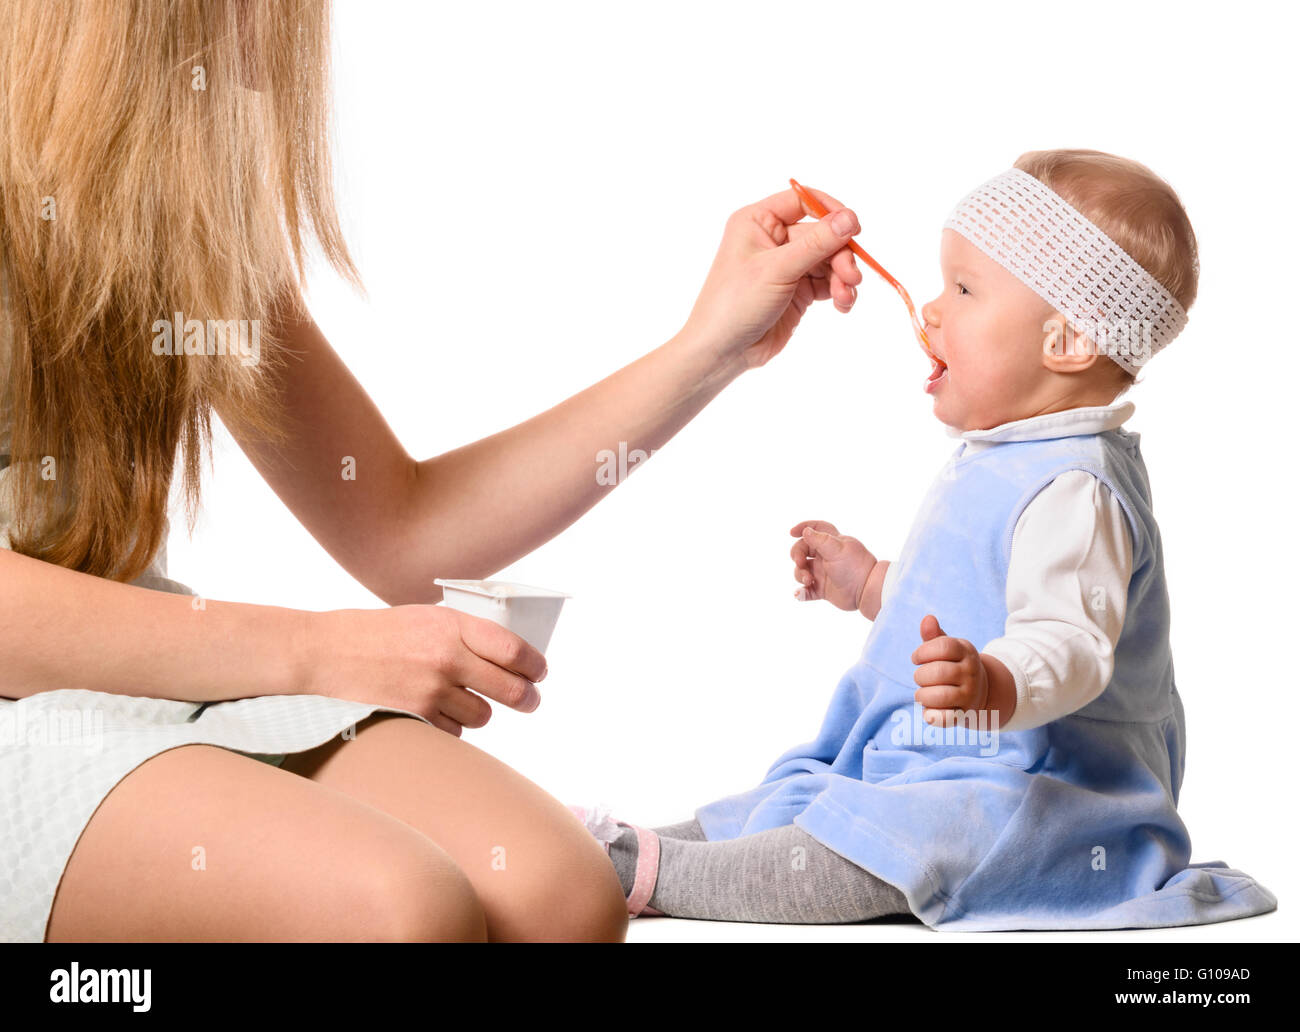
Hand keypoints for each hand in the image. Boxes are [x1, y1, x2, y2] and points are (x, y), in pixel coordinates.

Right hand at [303, 605, 547, 736]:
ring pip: (484, 715)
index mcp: (453, 625)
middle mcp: (448, 656)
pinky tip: (438, 711)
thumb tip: (505, 655)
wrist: (327, 651)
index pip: (513, 649)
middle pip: (510, 688)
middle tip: (530, 700)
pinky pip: (455, 730)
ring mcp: (432, 688)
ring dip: (482, 711)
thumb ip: (463, 634)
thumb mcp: (425, 617)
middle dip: (527, 698)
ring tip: (466, 700)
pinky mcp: (417, 714)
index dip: (534, 665)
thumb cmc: (377, 632)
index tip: (540, 673)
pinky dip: (453, 725)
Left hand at [682, 185, 863, 370]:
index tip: (854, 228)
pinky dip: (839, 291)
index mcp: (758, 221)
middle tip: (852, 276)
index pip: (803, 201)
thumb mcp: (777, 269)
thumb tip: (850, 218)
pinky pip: (827, 282)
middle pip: (822, 234)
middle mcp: (772, 239)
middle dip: (840, 255)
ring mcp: (786, 266)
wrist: (722, 351)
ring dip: (842, 276)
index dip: (830, 211)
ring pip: (829, 260)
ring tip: (845, 296)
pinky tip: (843, 304)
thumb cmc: (736, 303)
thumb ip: (816, 243)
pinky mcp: (796, 291)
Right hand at [790, 520, 876, 611]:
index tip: (792, 533)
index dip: (804, 527)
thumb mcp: (837, 549)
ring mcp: (823, 573)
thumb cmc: (855, 566)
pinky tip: (800, 594)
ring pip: (802, 571)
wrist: (866, 590)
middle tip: (800, 563)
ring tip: (809, 581)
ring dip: (800, 575)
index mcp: (832, 543)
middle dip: (797, 556)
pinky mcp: (822, 589)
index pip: (817, 528)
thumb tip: (806, 531)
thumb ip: (820, 539)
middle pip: (802, 550)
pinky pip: (806, 591)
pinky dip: (801, 593)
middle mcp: (826, 557)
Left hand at [910, 614, 988, 727]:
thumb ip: (934, 635)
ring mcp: (970, 695)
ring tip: (923, 693)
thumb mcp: (947, 648)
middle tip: (921, 678)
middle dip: (920, 676)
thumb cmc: (953, 664)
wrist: (981, 690)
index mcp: (966, 652)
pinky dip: (932, 716)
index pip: (942, 647)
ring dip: (922, 695)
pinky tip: (928, 711)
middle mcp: (971, 673)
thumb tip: (927, 619)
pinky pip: (946, 718)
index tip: (916, 658)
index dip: (922, 652)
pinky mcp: (964, 714)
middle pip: (937, 672)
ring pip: (939, 696)